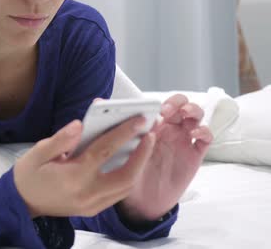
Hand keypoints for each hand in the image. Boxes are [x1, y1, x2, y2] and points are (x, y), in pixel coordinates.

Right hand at [13, 116, 155, 217]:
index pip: (104, 151)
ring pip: (125, 188)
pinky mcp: (92, 210)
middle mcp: (86, 193)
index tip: (139, 119)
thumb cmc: (29, 175)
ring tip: (144, 146)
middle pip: (126, 176)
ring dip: (138, 167)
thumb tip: (79, 125)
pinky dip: (128, 177)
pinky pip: (118, 194)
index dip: (123, 133)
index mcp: (73, 176)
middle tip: (150, 134)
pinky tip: (130, 162)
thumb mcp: (36, 153)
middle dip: (143, 154)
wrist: (21, 203)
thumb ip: (60, 139)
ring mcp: (91, 205)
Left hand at [117, 94, 212, 222]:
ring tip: (184, 115)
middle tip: (166, 111)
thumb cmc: (128, 172)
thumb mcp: (118, 152)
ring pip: (195, 116)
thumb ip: (114, 132)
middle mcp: (168, 129)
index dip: (156, 102)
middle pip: (180, 105)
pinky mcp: (194, 154)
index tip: (149, 108)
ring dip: (193, 110)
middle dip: (176, 102)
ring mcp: (183, 140)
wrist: (141, 202)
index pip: (157, 104)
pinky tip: (194, 135)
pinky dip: (204, 131)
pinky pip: (206, 138)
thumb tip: (98, 106)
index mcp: (151, 125)